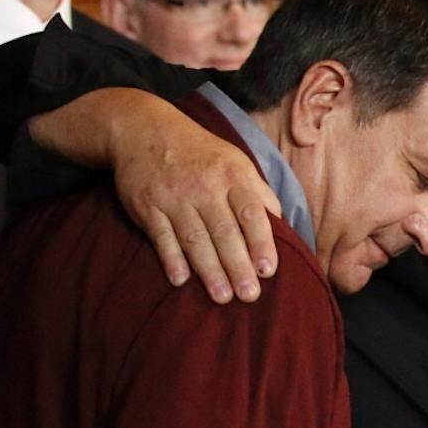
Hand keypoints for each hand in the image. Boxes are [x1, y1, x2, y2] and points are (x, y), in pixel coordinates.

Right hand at [104, 92, 279, 302]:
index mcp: (232, 176)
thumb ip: (259, 193)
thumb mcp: (236, 162)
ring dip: (209, 270)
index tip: (268, 271)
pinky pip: (160, 236)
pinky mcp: (147, 205)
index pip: (251, 213)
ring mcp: (173, 196)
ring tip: (222, 297)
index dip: (261, 243)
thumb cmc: (201, 154)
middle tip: (250, 295)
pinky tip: (181, 279)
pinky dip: (171, 258)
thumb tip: (283, 225)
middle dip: (238, 266)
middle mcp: (204, 186)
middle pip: (224, 232)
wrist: (144, 129)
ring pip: (194, 238)